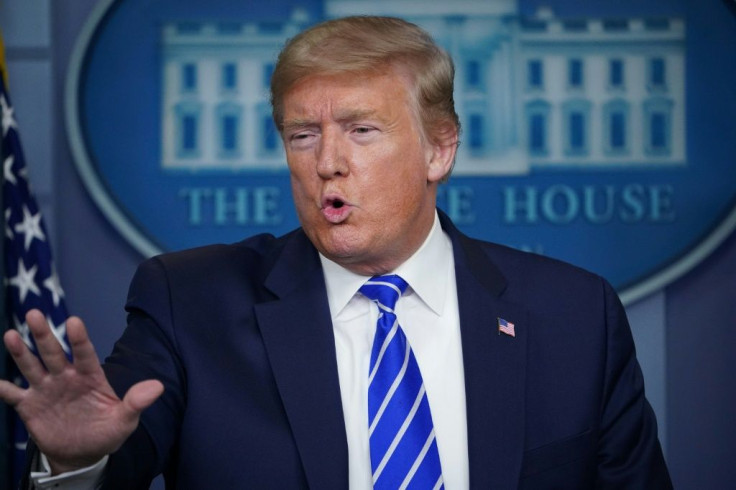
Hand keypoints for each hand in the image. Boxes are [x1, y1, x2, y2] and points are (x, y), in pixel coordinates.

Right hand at [0, 309, 163, 473]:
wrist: (82, 453)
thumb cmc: (106, 432)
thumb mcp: (125, 420)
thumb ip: (136, 402)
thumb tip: (158, 386)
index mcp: (90, 376)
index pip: (85, 354)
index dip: (79, 339)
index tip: (74, 321)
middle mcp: (66, 377)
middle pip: (54, 352)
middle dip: (44, 334)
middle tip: (34, 313)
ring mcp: (46, 390)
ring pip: (32, 366)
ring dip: (21, 352)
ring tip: (11, 335)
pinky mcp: (30, 407)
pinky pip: (14, 395)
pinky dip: (4, 389)